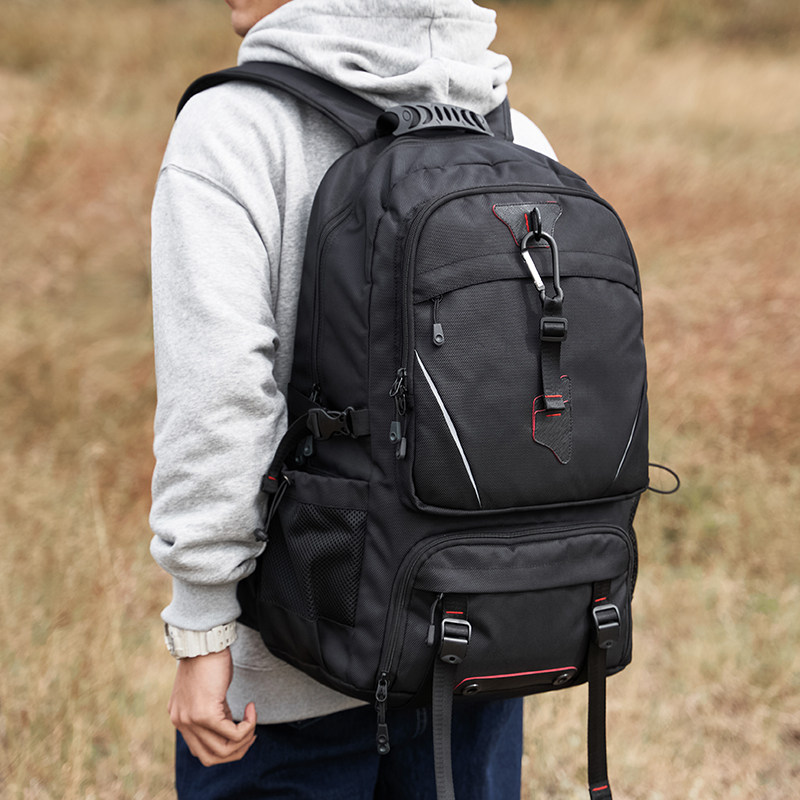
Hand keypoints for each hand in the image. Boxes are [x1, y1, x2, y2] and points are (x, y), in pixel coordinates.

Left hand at [168, 648, 256, 765]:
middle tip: (251, 734)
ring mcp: (192, 721)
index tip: (240, 732)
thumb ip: (211, 710)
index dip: (223, 748)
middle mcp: (181, 723)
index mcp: (179, 718)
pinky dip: (248, 726)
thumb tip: (229, 725)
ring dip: (244, 740)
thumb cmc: (209, 659)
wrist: (204, 641)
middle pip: (210, 757)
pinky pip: (233, 734)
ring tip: (252, 722)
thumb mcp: (207, 690)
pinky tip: (252, 708)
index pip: (200, 751)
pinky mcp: (206, 714)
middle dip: (236, 751)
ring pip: (222, 751)